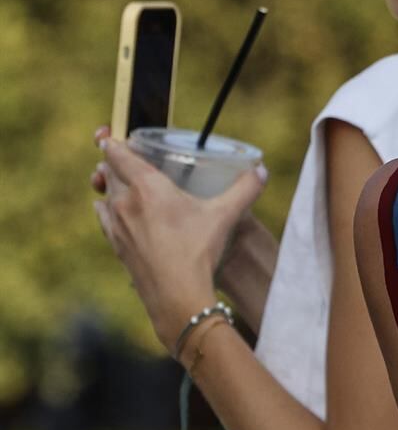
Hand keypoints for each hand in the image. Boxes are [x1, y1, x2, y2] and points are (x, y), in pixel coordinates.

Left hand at [92, 128, 267, 352]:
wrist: (177, 294)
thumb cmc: (199, 251)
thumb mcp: (226, 216)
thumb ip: (245, 189)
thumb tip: (262, 171)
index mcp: (147, 187)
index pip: (117, 153)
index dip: (112, 141)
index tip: (110, 136)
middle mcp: (124, 201)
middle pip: (108, 171)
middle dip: (114, 163)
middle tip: (127, 160)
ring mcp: (116, 224)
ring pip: (103, 194)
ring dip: (110, 186)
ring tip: (124, 185)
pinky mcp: (115, 244)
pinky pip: (103, 218)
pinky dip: (108, 209)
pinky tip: (116, 213)